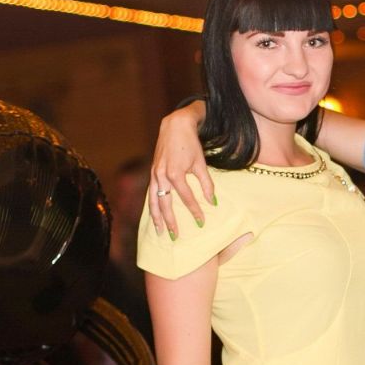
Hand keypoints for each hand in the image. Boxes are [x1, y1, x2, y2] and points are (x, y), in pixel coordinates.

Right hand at [149, 100, 212, 238]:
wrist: (174, 126)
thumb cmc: (190, 144)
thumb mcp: (201, 163)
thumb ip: (206, 184)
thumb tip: (213, 202)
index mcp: (175, 174)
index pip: (186, 199)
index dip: (195, 211)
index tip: (201, 223)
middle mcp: (162, 176)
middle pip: (165, 205)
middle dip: (170, 222)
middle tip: (175, 237)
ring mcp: (155, 174)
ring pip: (154, 201)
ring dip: (156, 218)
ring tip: (159, 232)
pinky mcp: (152, 172)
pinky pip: (151, 193)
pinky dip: (152, 205)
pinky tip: (154, 215)